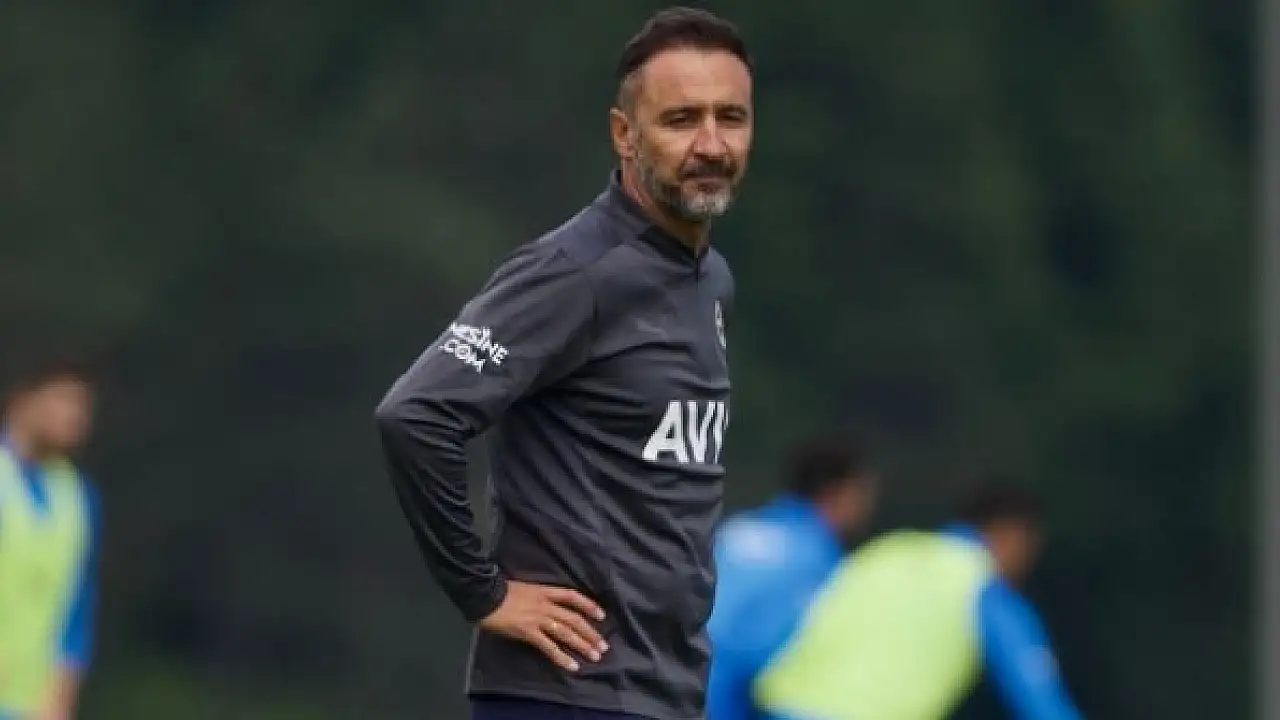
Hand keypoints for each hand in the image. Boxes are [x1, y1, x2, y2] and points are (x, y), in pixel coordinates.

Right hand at [478, 580, 608, 671]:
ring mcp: (538, 618)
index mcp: (544, 591)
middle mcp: (545, 605)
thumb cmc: (501, 591)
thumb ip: (539, 597)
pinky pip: (549, 647)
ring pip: (566, 633)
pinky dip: (561, 656)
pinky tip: (572, 665)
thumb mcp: (526, 589)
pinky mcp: (528, 632)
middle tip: (603, 646)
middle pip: (573, 619)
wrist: (484, 596)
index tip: (602, 615)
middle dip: (590, 633)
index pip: (572, 596)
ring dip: (582, 645)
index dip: (588, 605)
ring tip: (594, 656)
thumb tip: (550, 607)